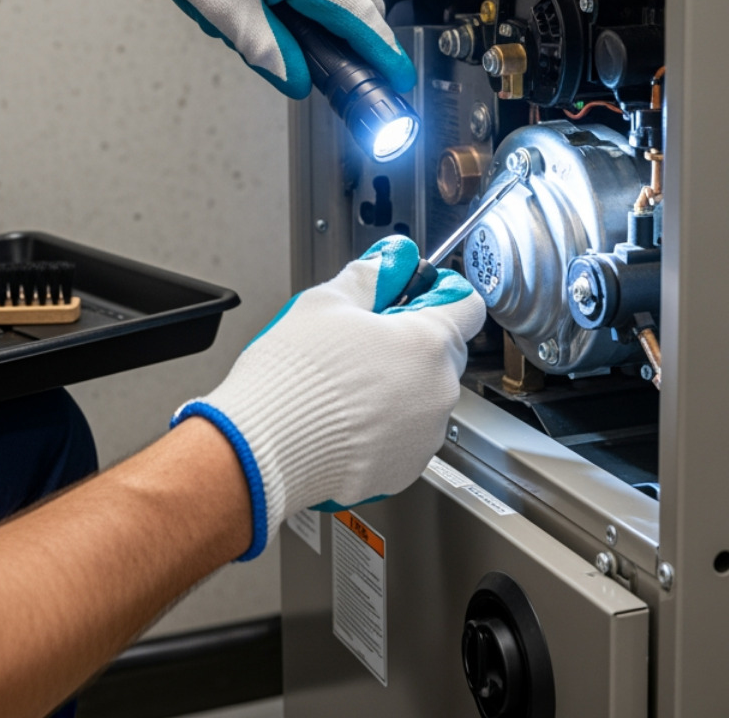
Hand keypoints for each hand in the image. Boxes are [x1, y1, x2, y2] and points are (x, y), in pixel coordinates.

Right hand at [173, 236, 484, 559]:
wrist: (262, 449)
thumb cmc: (291, 379)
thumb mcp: (326, 302)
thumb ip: (371, 275)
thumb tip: (392, 260)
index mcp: (427, 343)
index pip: (466, 304)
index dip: (439, 292)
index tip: (415, 293)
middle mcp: (438, 392)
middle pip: (444, 352)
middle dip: (412, 341)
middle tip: (365, 338)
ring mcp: (424, 435)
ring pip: (424, 395)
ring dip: (398, 385)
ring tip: (347, 383)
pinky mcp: (404, 468)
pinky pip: (406, 435)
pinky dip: (384, 425)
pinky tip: (345, 416)